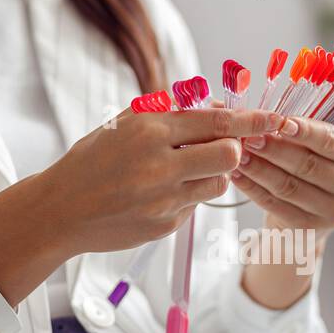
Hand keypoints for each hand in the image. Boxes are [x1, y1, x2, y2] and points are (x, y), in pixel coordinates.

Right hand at [0, 107, 280, 306]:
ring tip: (182, 172)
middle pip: (228, 154)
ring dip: (211, 176)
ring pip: (218, 184)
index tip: (274, 118)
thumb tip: (215, 107)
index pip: (215, 122)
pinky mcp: (164, 225)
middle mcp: (159, 163)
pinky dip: (187, 198)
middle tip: (225, 149)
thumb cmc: (93, 161)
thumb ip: (167, 115)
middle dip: (234, 150)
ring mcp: (163, 198)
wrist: (60, 210)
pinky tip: (157, 196)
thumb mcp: (122, 125)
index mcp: (148, 130)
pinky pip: (195, 207)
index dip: (250, 120)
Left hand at [229, 116, 333, 243]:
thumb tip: (270, 116)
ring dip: (259, 168)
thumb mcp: (318, 149)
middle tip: (250, 137)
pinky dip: (252, 188)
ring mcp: (330, 212)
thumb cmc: (312, 172)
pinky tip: (237, 175)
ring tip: (239, 154)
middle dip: (275, 149)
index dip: (307, 132)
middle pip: (308, 165)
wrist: (310, 216)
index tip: (282, 122)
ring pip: (288, 186)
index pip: (332, 142)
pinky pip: (275, 205)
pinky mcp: (307, 228)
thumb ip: (302, 133)